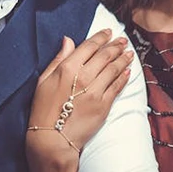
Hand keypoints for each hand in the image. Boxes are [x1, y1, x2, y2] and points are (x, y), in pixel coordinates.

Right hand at [28, 29, 132, 160]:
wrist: (52, 139)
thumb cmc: (43, 110)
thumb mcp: (43, 81)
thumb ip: (58, 59)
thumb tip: (68, 41)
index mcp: (67, 68)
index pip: (89, 46)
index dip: (101, 37)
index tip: (109, 32)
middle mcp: (83, 77)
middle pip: (105, 56)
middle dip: (116, 46)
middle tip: (122, 41)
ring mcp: (95, 91)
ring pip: (114, 69)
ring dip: (123, 58)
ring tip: (129, 53)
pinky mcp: (104, 105)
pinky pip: (117, 86)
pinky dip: (124, 76)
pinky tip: (127, 70)